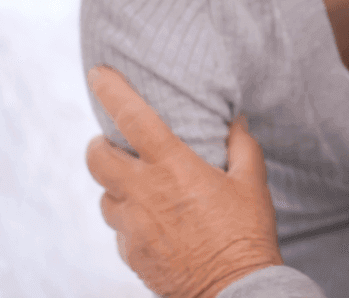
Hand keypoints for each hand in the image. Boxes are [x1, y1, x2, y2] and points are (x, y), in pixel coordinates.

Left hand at [85, 66, 282, 297]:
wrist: (235, 290)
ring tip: (140, 187)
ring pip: (105, 197)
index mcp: (173, 168)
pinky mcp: (130, 255)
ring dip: (116, 186)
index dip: (112, 92)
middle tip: (113, 143)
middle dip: (99, 145)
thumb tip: (234, 120)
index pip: (133, 119)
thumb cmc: (246, 232)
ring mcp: (132, 227)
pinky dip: (129, 220)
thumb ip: (240, 144)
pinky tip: (153, 222)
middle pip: (96, 159)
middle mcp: (144, 194)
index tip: (97, 73)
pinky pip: (118, 229)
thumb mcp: (252, 181)